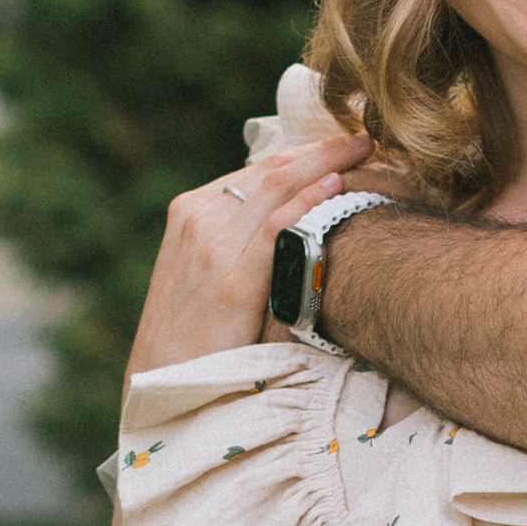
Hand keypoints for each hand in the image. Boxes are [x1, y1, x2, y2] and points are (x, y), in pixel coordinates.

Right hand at [127, 125, 377, 373]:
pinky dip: (309, 202)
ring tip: (365, 149)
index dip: (306, 152)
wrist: (160, 389)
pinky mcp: (230, 280)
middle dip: (323, 148)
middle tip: (366, 135)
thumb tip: (296, 226)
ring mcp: (211, 244)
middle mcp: (198, 216)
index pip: (260, 169)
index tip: (344, 142)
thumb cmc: (196, 340)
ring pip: (277, 186)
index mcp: (192, 212)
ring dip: (326, 162)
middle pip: (273, 168)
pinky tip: (338, 187)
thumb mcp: (210, 277)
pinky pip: (277, 228)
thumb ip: (242, 245)